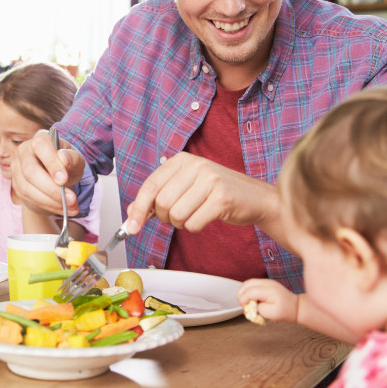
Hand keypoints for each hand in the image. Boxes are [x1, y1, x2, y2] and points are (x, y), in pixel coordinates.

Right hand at [9, 129, 84, 216]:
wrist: (57, 177)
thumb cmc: (66, 165)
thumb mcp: (76, 160)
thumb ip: (72, 158)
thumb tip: (63, 158)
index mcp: (40, 140)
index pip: (41, 147)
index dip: (51, 163)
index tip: (64, 179)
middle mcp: (24, 151)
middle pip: (30, 171)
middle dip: (51, 189)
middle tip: (71, 200)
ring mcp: (17, 168)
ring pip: (27, 188)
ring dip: (50, 201)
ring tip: (70, 207)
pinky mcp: (16, 184)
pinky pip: (28, 198)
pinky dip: (47, 206)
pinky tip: (61, 208)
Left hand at [124, 152, 280, 238]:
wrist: (256, 197)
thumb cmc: (218, 192)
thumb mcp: (185, 187)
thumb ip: (158, 197)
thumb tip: (132, 213)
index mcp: (182, 160)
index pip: (150, 185)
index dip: (139, 209)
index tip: (131, 226)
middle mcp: (196, 166)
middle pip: (162, 203)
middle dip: (166, 218)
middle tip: (178, 215)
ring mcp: (211, 180)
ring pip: (177, 215)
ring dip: (181, 224)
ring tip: (194, 214)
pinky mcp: (222, 198)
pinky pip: (193, 223)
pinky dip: (195, 227)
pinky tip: (206, 218)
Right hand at [237, 278, 299, 323]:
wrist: (296, 307)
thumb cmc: (286, 311)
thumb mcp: (271, 314)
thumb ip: (258, 309)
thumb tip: (250, 306)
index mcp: (268, 290)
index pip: (249, 291)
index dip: (243, 299)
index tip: (244, 307)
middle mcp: (267, 283)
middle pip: (246, 284)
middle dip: (241, 294)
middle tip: (243, 305)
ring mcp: (267, 281)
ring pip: (248, 282)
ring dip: (244, 291)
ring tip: (246, 302)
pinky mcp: (266, 283)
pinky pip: (253, 283)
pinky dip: (248, 290)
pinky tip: (252, 298)